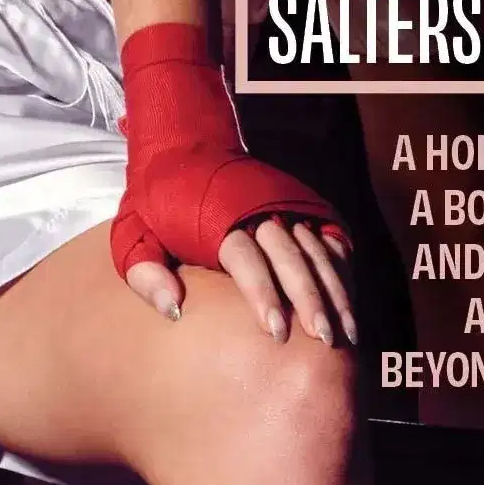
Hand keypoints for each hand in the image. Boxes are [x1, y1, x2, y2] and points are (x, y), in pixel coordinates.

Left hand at [112, 23, 354, 340]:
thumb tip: (173, 310)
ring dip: (335, 290)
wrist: (184, 144)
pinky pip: (329, 235)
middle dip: (311, 300)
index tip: (276, 332)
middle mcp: (258, 209)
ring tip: (348, 332)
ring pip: (317, 250)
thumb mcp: (134, 235)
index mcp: (219, 219)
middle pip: (291, 258)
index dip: (264, 297)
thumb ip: (147, 274)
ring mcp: (284, 203)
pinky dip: (342, 265)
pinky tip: (350, 298)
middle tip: (325, 340)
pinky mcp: (301, 201)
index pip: (248, 262)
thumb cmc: (156, 201)